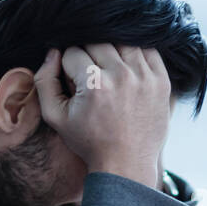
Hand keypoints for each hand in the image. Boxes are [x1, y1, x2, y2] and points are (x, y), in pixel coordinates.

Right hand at [35, 44, 170, 189]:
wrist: (126, 163)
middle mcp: (122, 76)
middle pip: (97, 42)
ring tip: (108, 71)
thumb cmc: (89, 141)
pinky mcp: (161, 81)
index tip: (73, 79)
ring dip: (111, 51)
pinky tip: (127, 68)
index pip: (73, 51)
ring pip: (122, 41)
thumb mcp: (55, 117)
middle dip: (88, 55)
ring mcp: (145, 77)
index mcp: (95, 84)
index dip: (68, 64)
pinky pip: (148, 51)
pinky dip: (135, 54)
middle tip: (90, 75)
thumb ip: (45, 81)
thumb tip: (53, 52)